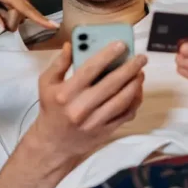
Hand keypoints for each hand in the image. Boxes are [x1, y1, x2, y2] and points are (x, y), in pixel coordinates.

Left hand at [0, 0, 56, 33]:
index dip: (39, 18)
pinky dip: (8, 11)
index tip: (54, 26)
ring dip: (6, 15)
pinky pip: (19, 10)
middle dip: (5, 20)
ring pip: (19, 15)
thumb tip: (1, 31)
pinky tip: (0, 3)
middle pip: (18, 17)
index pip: (25, 8)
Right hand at [27, 41, 145, 161]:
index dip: (107, 55)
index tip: (121, 44)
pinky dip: (135, 102)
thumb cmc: (52, 108)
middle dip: (129, 68)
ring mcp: (95, 121)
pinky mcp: (105, 131)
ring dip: (135, 85)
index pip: (90, 69)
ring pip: (122, 100)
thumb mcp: (46, 83)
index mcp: (66, 93)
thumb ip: (59, 63)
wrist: (54, 143)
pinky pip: (125, 115)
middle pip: (111, 84)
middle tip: (141, 57)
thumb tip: (71, 45)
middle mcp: (81, 107)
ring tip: (140, 72)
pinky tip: (137, 91)